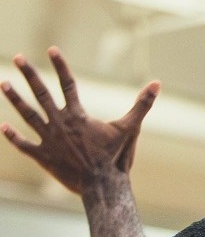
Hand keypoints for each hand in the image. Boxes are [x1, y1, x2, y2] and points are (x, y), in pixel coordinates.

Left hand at [1, 48, 157, 194]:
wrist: (103, 186)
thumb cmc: (117, 158)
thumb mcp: (131, 129)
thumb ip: (142, 105)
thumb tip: (157, 83)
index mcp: (78, 116)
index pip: (68, 84)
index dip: (61, 66)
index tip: (52, 49)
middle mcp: (60, 124)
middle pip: (41, 94)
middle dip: (29, 74)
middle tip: (17, 58)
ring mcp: (49, 140)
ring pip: (28, 115)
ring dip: (14, 99)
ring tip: (3, 83)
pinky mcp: (43, 157)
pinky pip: (24, 145)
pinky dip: (13, 137)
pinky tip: (2, 127)